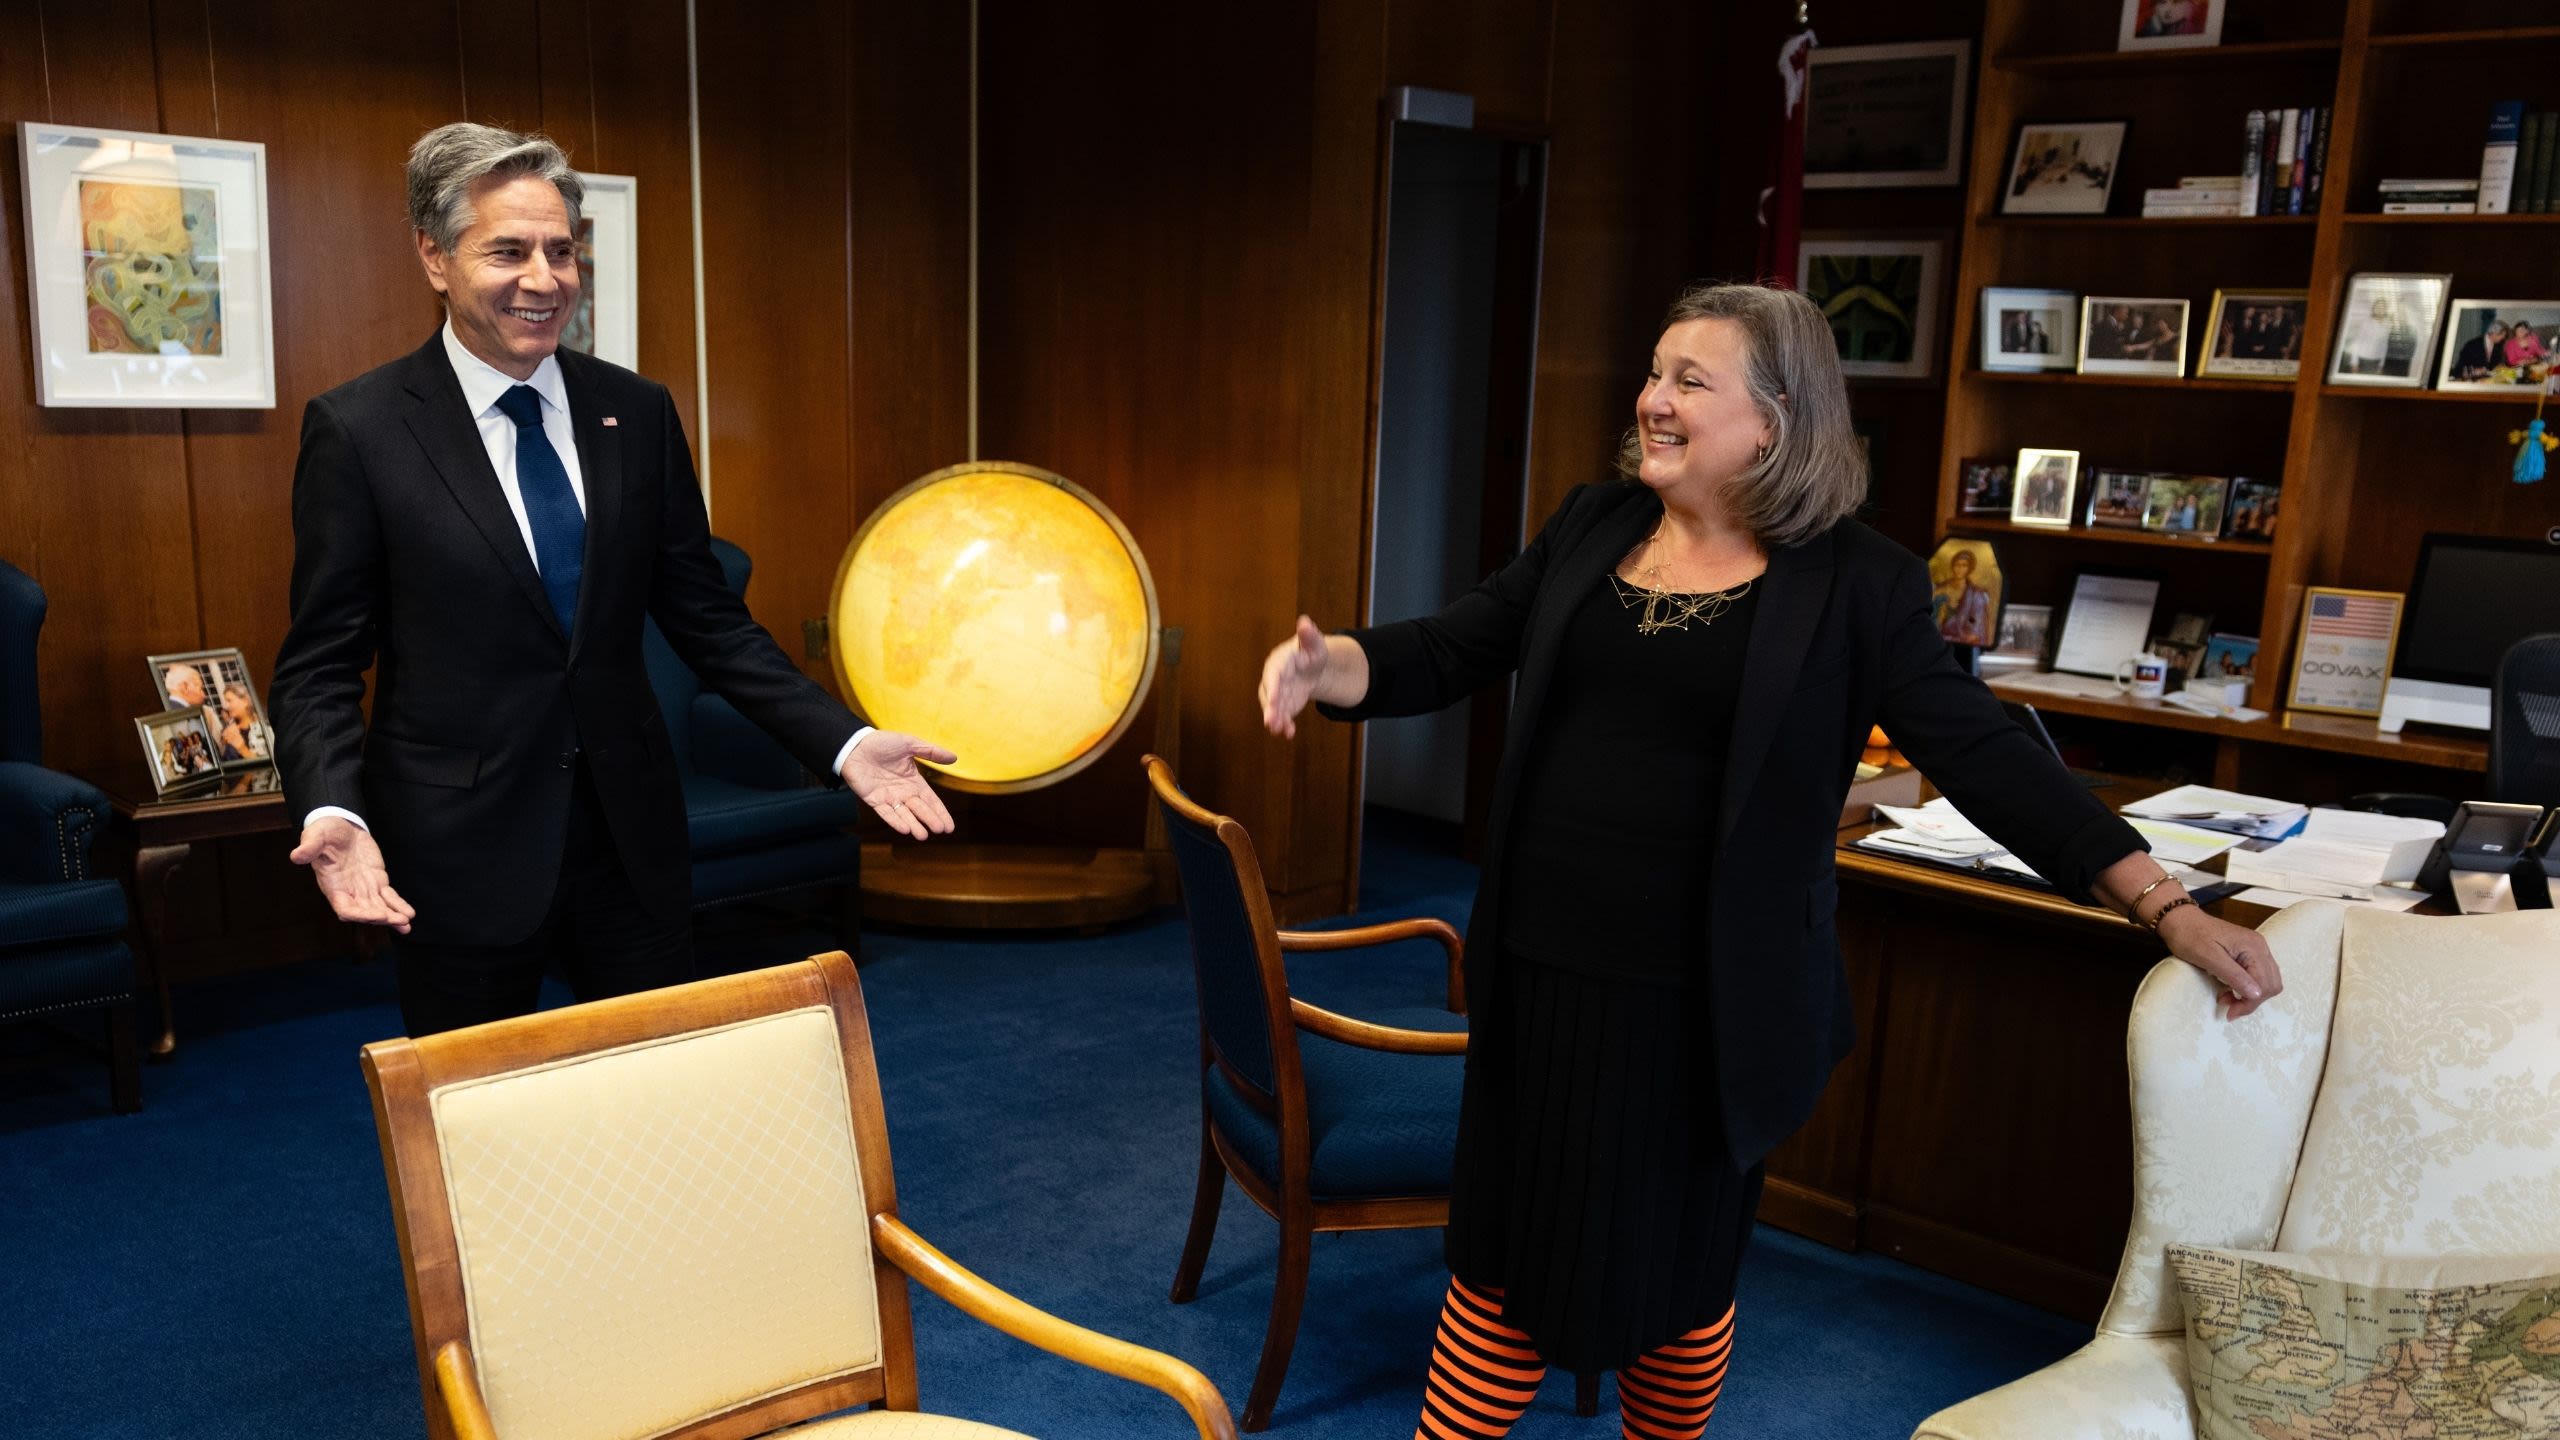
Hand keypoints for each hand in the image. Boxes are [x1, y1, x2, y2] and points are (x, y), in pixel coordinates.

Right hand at [290, 816, 415, 933]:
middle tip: (400, 921)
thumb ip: (309, 847)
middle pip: (366, 912)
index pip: (346, 909)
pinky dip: (398, 905)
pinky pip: (389, 897)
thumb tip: (296, 856)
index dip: (362, 914)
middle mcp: (348, 892)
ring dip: (393, 917)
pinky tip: (410, 914)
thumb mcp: (316, 835)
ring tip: (407, 925)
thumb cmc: (324, 831)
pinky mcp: (377, 881)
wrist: (340, 825)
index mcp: (332, 886)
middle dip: (382, 918)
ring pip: (379, 908)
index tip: (379, 915)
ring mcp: (364, 888)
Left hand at [841, 730, 957, 840]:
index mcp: (913, 781)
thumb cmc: (882, 742)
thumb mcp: (910, 744)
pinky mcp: (873, 800)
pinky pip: (886, 813)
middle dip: (930, 820)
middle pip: (920, 809)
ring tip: (923, 835)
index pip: (931, 800)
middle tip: (940, 830)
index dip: (940, 812)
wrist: (855, 745)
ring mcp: (888, 797)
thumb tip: (954, 758)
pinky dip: (895, 821)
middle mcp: (903, 792)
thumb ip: (931, 752)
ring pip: (904, 814)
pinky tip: (905, 829)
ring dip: (914, 825)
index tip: (949, 827)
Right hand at [1258, 616, 1328, 738]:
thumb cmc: (1311, 651)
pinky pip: (1281, 716)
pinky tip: (1289, 734)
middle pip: (1269, 694)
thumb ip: (1309, 635)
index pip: (1273, 674)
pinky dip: (1284, 725)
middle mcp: (1273, 678)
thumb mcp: (1315, 644)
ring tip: (1280, 731)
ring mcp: (1277, 693)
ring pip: (1273, 708)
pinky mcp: (1283, 705)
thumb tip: (1305, 621)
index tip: (1274, 699)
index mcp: (1279, 662)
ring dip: (1276, 720)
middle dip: (1270, 708)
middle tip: (1271, 722)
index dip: (1272, 686)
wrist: (1312, 667)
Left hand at [2155, 903, 2282, 1018]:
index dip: (2250, 1003)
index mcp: (2253, 947)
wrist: (2180, 920)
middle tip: (2228, 1006)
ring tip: (2227, 997)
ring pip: (2267, 981)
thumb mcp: (2208, 958)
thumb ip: (2234, 975)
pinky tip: (2230, 989)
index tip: (2230, 1013)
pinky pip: (2258, 975)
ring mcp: (2256, 949)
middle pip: (2271, 984)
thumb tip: (2256, 995)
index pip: (2265, 984)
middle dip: (2252, 1000)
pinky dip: (2248, 987)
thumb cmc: (2190, 936)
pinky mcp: (2249, 952)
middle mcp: (2260, 947)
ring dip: (2250, 995)